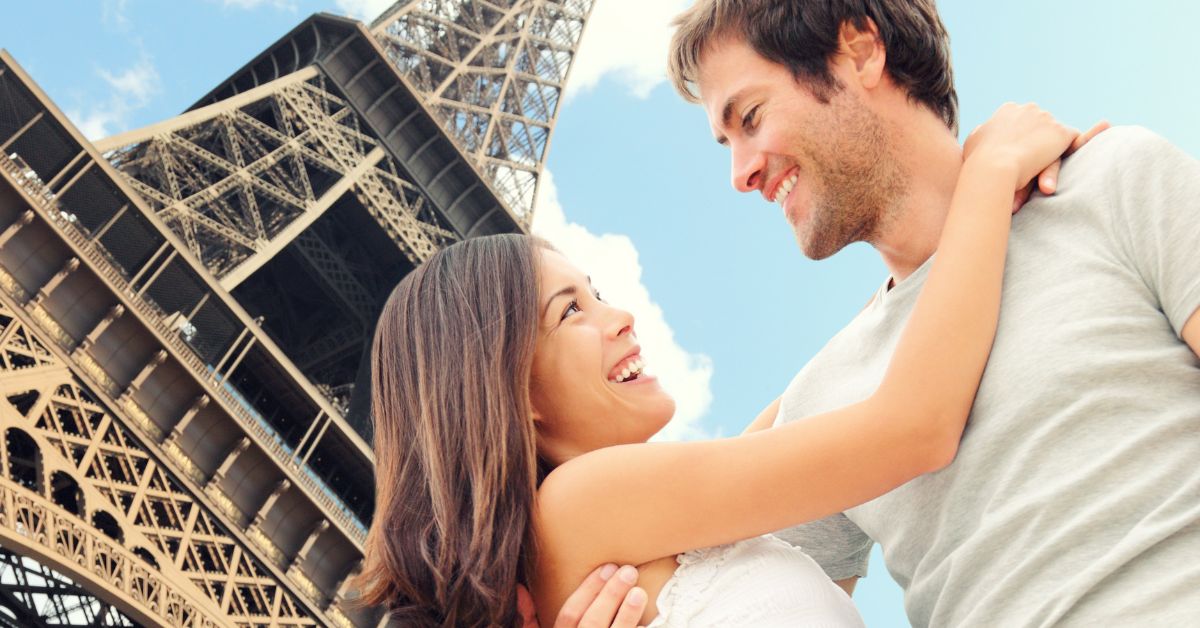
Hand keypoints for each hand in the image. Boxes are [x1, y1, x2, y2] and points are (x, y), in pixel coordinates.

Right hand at [518, 564, 646, 627]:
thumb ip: (527, 620)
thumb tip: (519, 589)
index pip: (570, 614)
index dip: (588, 590)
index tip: (606, 567)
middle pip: (592, 622)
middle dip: (610, 595)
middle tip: (628, 571)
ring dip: (628, 614)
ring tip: (639, 592)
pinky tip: (648, 622)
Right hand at [963, 103, 1108, 210]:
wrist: (994, 167)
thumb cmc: (978, 159)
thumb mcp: (973, 141)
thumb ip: (982, 133)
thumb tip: (983, 132)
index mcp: (1008, 109)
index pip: (1022, 119)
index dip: (1022, 136)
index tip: (1018, 151)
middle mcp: (1029, 108)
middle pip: (1041, 123)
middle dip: (1040, 139)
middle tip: (1035, 159)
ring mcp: (1047, 119)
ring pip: (1055, 134)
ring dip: (1053, 149)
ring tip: (1047, 171)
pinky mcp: (1062, 133)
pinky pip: (1075, 140)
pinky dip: (1074, 149)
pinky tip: (1069, 161)